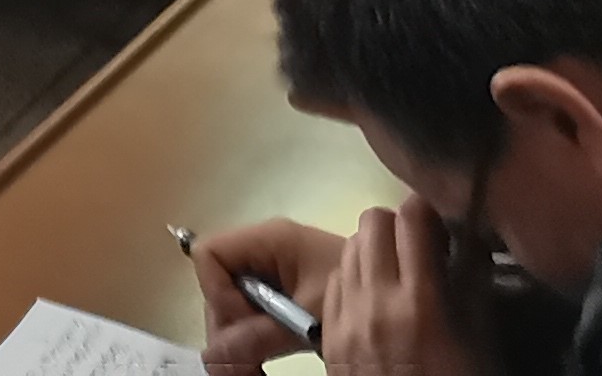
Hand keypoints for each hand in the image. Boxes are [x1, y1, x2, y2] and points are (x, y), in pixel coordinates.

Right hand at [192, 219, 342, 370]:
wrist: (392, 290)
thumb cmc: (357, 292)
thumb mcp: (307, 316)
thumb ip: (261, 333)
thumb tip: (214, 358)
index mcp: (269, 239)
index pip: (209, 254)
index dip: (218, 291)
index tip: (247, 321)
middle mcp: (261, 250)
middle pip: (216, 284)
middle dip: (227, 322)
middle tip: (249, 356)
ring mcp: (268, 270)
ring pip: (228, 302)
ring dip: (237, 336)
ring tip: (256, 363)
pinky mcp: (277, 290)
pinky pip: (247, 312)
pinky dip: (249, 337)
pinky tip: (263, 355)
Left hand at [313, 199, 489, 375]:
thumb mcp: (481, 339)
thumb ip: (475, 282)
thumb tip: (470, 234)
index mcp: (421, 301)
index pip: (412, 217)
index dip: (429, 214)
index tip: (442, 230)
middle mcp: (376, 302)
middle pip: (373, 222)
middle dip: (398, 227)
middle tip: (419, 250)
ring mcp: (346, 318)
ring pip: (350, 247)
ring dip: (374, 250)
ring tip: (397, 274)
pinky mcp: (328, 335)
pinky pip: (335, 280)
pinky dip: (354, 278)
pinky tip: (375, 300)